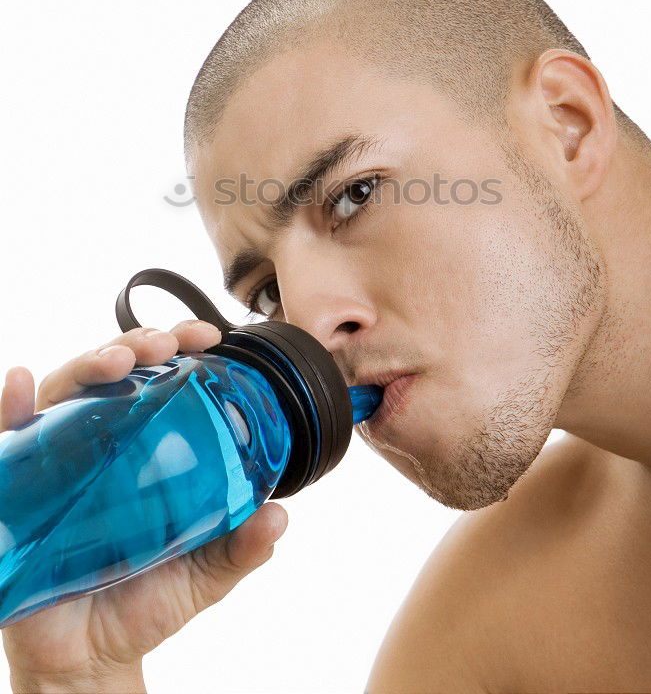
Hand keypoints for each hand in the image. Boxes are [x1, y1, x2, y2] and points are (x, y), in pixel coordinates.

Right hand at [1, 323, 288, 686]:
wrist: (90, 658)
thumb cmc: (143, 603)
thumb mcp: (203, 573)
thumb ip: (240, 547)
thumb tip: (278, 517)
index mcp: (144, 448)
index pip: (159, 380)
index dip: (180, 348)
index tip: (208, 337)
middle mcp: (100, 441)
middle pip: (112, 373)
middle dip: (138, 345)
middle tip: (165, 345)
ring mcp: (58, 459)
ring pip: (65, 390)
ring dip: (88, 364)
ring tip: (117, 360)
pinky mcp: (19, 486)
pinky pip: (8, 437)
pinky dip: (11, 405)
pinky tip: (20, 385)